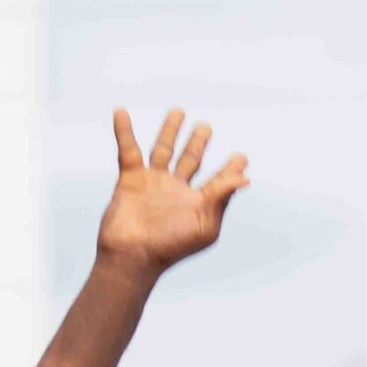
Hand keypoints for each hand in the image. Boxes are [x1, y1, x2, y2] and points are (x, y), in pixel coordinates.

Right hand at [97, 108, 248, 278]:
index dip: (230, 170)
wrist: (132, 254)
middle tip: (206, 127)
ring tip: (178, 112)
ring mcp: (153, 183)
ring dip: (170, 131)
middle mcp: (176, 191)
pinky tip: (121, 112)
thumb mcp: (205, 224)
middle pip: (190, 161)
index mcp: (197, 203)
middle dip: (198, 144)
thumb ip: (222, 197)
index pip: (218, 181)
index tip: (242, 158)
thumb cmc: (171, 246)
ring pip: (163, 150)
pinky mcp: (130, 179)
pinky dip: (124, 130)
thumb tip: (245, 179)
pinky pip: (128, 149)